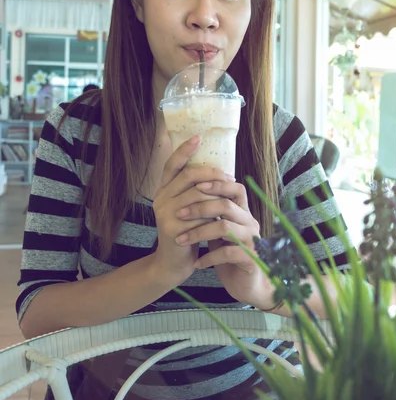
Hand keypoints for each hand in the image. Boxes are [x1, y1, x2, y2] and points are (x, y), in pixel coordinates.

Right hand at [152, 135, 235, 287]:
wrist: (174, 263)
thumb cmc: (187, 231)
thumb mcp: (189, 207)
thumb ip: (195, 190)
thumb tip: (217, 170)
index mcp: (163, 189)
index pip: (172, 164)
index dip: (184, 149)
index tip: (199, 136)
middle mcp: (160, 197)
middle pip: (188, 175)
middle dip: (211, 173)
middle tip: (229, 176)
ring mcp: (164, 212)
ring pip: (196, 193)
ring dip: (216, 193)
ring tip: (230, 193)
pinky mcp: (172, 227)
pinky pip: (198, 213)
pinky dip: (212, 212)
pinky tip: (222, 214)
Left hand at [174, 179, 275, 307]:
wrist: (246, 285)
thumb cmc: (229, 256)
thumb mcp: (219, 232)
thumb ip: (212, 215)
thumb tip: (190, 194)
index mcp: (243, 213)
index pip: (236, 189)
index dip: (217, 184)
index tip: (194, 186)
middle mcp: (250, 223)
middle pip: (226, 205)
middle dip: (199, 208)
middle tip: (179, 214)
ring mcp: (252, 241)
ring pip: (224, 228)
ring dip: (199, 233)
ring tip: (181, 240)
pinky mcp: (251, 260)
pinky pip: (227, 254)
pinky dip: (208, 258)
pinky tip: (196, 263)